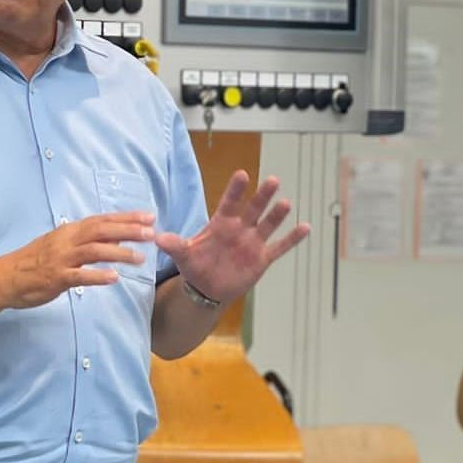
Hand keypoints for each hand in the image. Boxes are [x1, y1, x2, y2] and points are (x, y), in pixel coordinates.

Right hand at [1, 212, 155, 308]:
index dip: (127, 217)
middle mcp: (67, 240)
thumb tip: (115, 237)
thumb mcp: (61, 245)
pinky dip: (97, 276)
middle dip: (128, 230)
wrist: (5, 277)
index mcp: (70, 231)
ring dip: (119, 253)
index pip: (103, 220)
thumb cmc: (34, 261)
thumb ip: (87, 241)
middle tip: (151, 233)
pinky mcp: (56, 277)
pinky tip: (114, 278)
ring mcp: (62, 258)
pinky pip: (79, 276)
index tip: (149, 216)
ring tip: (139, 258)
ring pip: (95, 251)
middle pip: (102, 230)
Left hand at [156, 171, 309, 304]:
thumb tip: (157, 238)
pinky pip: (279, 247)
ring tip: (285, 203)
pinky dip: (292, 238)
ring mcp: (252, 242)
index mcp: (221, 223)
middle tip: (272, 180)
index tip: (242, 174)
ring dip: (277, 215)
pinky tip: (305, 227)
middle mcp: (240, 228)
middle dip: (262, 196)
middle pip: (253, 209)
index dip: (236, 189)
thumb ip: (174, 245)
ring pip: (268, 225)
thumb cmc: (195, 266)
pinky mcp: (262, 258)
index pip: (229, 202)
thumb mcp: (183, 255)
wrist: (207, 288)